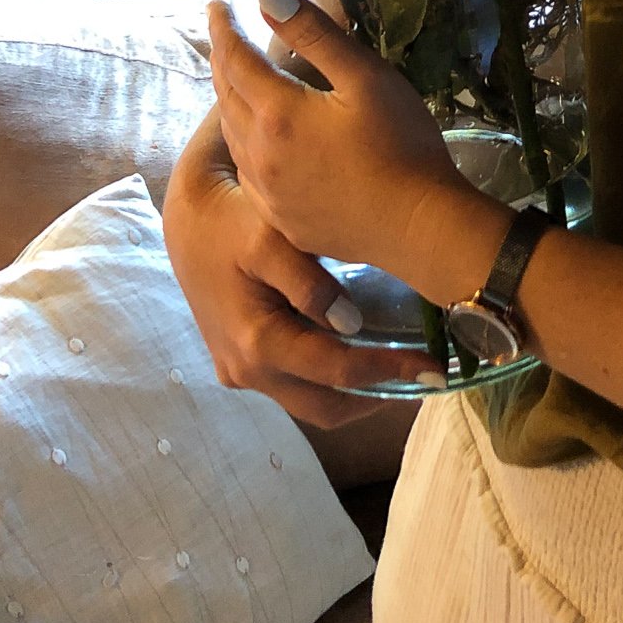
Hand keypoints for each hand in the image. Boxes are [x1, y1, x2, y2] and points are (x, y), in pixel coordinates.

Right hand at [163, 103, 430, 423]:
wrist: (189, 216)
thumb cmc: (233, 221)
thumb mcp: (269, 239)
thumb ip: (307, 283)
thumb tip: (351, 324)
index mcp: (256, 344)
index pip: (336, 374)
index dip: (388, 373)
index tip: (433, 366)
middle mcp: (246, 372)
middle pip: (324, 406)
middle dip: (377, 396)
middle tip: (424, 376)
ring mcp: (240, 371)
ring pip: (308, 399)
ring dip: (353, 391)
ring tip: (400, 365)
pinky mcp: (239, 360)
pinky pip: (292, 382)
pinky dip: (327, 377)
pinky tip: (358, 348)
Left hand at [207, 0, 464, 273]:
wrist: (417, 226)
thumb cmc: (400, 143)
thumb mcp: (365, 77)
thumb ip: (314, 34)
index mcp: (277, 113)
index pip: (235, 59)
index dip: (224, 28)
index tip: (216, 3)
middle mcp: (259, 152)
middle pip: (226, 97)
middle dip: (222, 61)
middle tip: (222, 36)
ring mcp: (266, 191)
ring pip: (231, 136)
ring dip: (229, 102)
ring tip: (236, 80)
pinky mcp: (280, 218)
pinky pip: (246, 171)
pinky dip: (242, 142)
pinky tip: (255, 140)